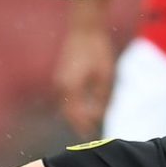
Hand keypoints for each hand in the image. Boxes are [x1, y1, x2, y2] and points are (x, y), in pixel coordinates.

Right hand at [55, 21, 116, 137]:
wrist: (85, 29)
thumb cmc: (97, 50)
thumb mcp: (106, 76)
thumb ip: (103, 98)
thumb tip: (100, 115)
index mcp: (71, 87)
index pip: (76, 115)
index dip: (84, 127)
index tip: (92, 137)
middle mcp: (61, 86)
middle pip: (68, 113)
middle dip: (78, 124)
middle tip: (88, 136)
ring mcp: (59, 80)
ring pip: (66, 105)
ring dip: (75, 115)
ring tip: (86, 125)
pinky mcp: (61, 75)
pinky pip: (66, 97)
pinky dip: (73, 105)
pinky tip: (83, 108)